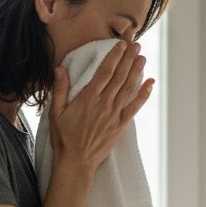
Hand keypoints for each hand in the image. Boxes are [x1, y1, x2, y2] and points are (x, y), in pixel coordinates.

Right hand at [48, 40, 154, 173]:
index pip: (104, 72)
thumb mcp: (56, 112)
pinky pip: (134, 107)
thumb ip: (60, 89)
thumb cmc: (64, 138)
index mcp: (88, 98)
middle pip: (119, 76)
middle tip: (137, 45)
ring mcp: (113, 115)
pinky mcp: (120, 126)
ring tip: (142, 57)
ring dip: (136, 72)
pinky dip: (144, 95)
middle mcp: (103, 104)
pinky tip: (150, 83)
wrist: (76, 162)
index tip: (121, 44)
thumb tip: (59, 69)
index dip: (114, 56)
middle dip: (128, 59)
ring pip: (128, 88)